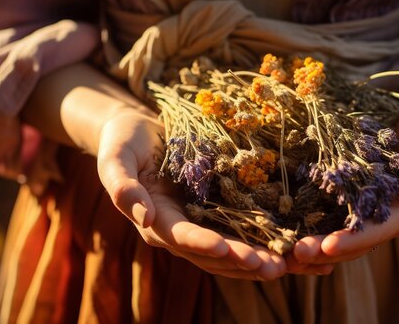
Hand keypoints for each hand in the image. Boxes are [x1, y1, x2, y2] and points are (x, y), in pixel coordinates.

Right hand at [96, 111, 286, 279]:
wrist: (138, 131)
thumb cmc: (124, 140)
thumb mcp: (116, 158)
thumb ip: (122, 187)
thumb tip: (143, 217)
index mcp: (153, 219)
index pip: (179, 236)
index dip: (201, 243)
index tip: (224, 247)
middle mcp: (176, 227)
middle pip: (209, 252)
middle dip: (239, 261)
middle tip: (270, 267)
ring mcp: (197, 221)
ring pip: (226, 249)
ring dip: (252, 259)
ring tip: (282, 266)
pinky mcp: (213, 209)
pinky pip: (236, 229)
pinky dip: (257, 240)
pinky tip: (281, 244)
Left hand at [288, 98, 398, 269]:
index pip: (378, 231)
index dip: (354, 241)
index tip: (328, 245)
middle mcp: (382, 214)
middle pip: (352, 241)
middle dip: (323, 250)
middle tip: (294, 253)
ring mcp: (363, 206)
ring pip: (335, 232)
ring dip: (311, 243)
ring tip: (283, 248)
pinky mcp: (347, 193)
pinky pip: (326, 212)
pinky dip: (307, 222)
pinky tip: (283, 226)